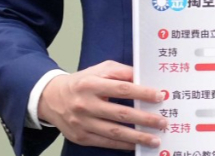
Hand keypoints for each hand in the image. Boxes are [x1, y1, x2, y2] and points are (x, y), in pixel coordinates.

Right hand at [37, 60, 167, 149]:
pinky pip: (105, 142)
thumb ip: (122, 72)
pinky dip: (123, 145)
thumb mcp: (100, 70)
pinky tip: (136, 145)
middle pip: (120, 113)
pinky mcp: (81, 137)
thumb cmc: (83, 82)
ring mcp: (82, 123)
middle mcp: (86, 104)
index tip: (159, 96)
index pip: (122, 89)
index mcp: (91, 84)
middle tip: (163, 122)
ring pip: (114, 132)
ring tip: (155, 139)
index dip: (142, 93)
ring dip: (137, 137)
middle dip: (144, 119)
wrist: (51, 98)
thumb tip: (143, 78)